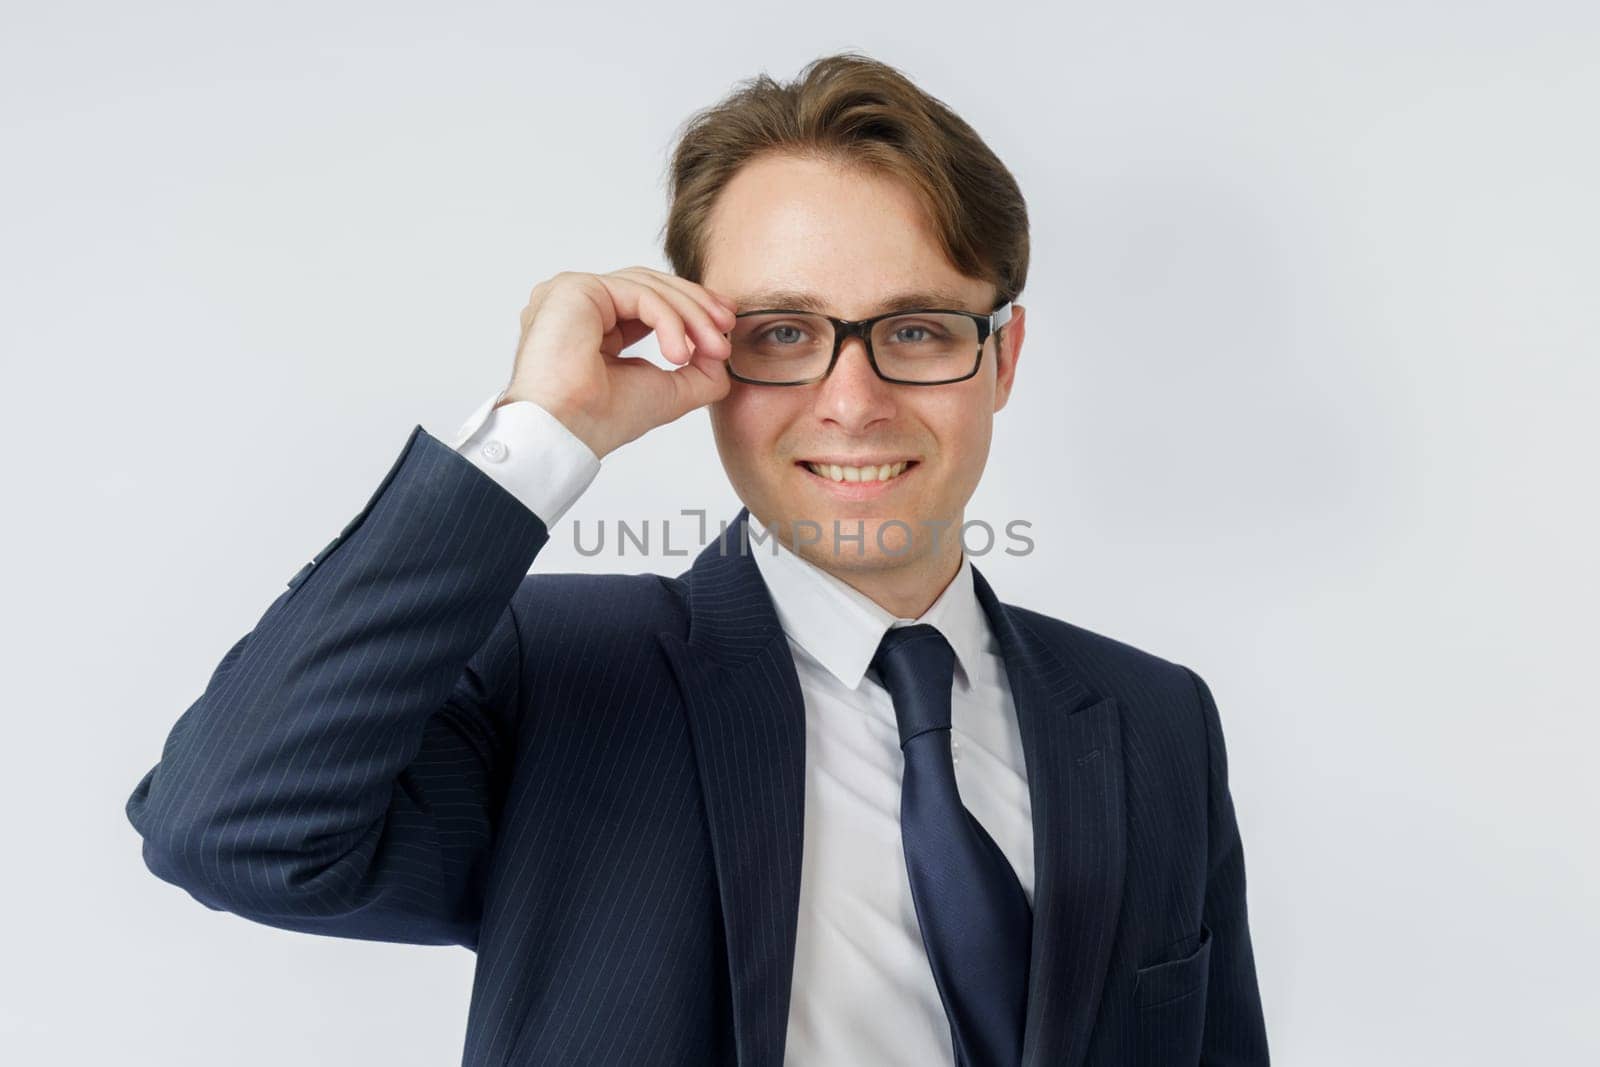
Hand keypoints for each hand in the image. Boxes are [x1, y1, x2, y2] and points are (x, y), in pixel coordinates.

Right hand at [498, 266, 738, 458]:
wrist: (567, 432)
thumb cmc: (602, 419)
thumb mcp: (668, 391)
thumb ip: (699, 372)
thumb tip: (723, 354)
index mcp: (595, 326)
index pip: (649, 301)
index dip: (691, 307)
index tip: (725, 325)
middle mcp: (581, 305)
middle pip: (651, 286)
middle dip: (697, 305)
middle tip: (727, 327)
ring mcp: (575, 293)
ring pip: (648, 286)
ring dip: (690, 315)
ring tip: (712, 348)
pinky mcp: (575, 289)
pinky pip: (637, 293)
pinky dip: (668, 320)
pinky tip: (681, 352)